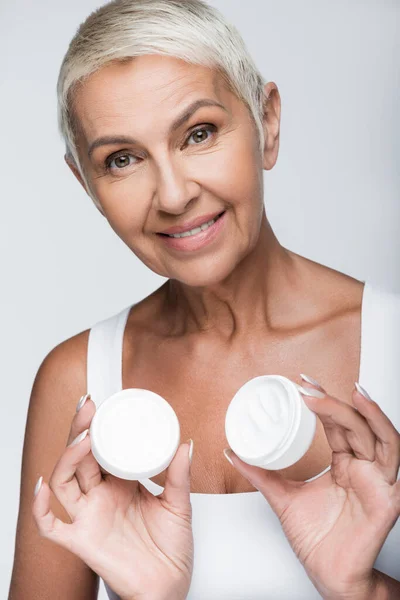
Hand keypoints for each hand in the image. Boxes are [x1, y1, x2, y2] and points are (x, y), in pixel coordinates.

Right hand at [32, 394, 193, 599]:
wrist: (168, 586)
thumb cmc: (170, 547)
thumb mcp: (178, 504)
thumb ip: (179, 476)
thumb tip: (186, 444)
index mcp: (121, 483)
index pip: (103, 448)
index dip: (99, 426)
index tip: (104, 403)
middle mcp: (101, 495)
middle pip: (80, 456)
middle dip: (81, 429)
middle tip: (89, 406)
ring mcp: (89, 516)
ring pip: (64, 481)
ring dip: (68, 458)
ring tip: (83, 439)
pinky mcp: (81, 541)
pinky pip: (50, 525)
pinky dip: (39, 507)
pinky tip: (41, 486)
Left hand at [224, 378, 399, 599]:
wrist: (328, 575)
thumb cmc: (316, 541)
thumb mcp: (282, 497)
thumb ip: (260, 474)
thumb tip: (232, 452)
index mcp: (344, 464)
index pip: (337, 424)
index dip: (322, 401)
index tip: (301, 384)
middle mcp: (363, 467)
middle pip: (355, 424)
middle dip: (333, 401)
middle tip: (308, 386)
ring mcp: (377, 480)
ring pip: (378, 435)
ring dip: (363, 411)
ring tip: (346, 391)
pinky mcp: (387, 496)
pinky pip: (392, 460)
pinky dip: (383, 432)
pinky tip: (367, 417)